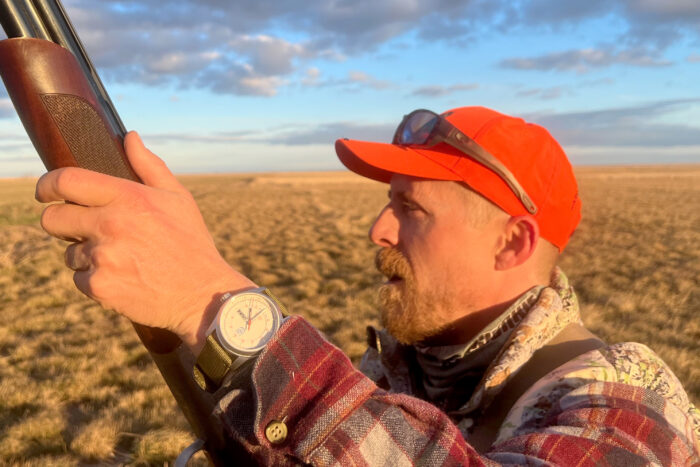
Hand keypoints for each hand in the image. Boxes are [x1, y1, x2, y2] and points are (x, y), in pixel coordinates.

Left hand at [35, 132, 254, 353]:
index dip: (48, 186)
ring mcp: (103, 256)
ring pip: (69, 253)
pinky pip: (80, 279)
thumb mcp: (178, 199)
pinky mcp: (100, 286)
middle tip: (83, 229)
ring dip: (87, 256)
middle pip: (52, 219)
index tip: (47, 192)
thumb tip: (129, 136)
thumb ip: (149, 166)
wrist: (202, 295)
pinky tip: (124, 278)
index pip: (65, 181)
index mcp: (128, 197)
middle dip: (62, 223)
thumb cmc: (192, 243)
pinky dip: (96, 280)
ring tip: (122, 259)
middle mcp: (111, 224)